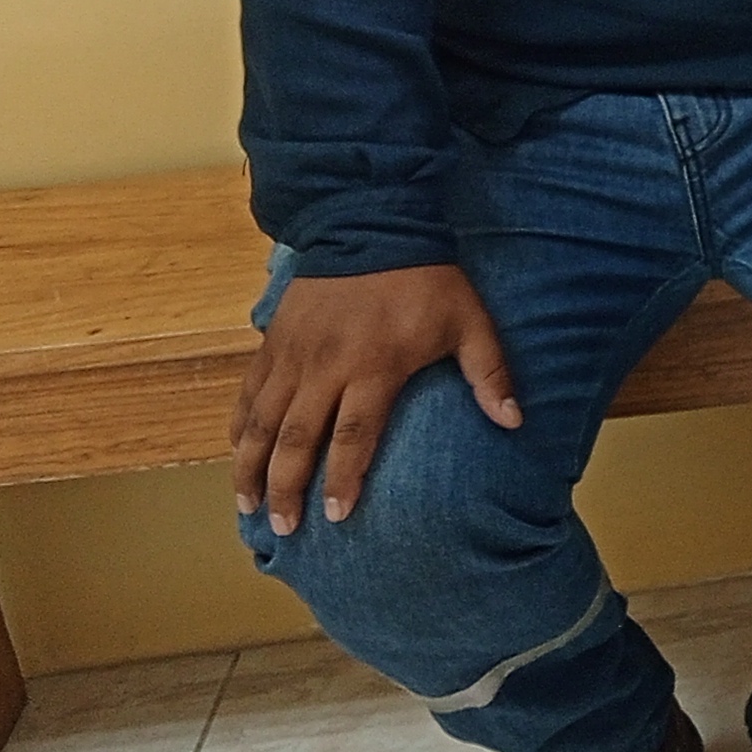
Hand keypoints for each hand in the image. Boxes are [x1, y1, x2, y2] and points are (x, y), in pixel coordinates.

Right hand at [232, 263, 518, 534]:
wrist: (373, 222)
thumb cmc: (427, 278)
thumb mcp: (470, 320)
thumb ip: (490, 373)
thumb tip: (514, 422)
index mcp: (375, 364)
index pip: (353, 434)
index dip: (342, 477)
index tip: (335, 515)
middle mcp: (326, 364)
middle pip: (298, 438)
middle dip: (286, 487)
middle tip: (281, 528)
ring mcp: (294, 353)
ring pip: (262, 420)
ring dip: (250, 464)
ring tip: (247, 505)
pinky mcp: (274, 339)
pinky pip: (250, 391)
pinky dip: (240, 424)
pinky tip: (237, 452)